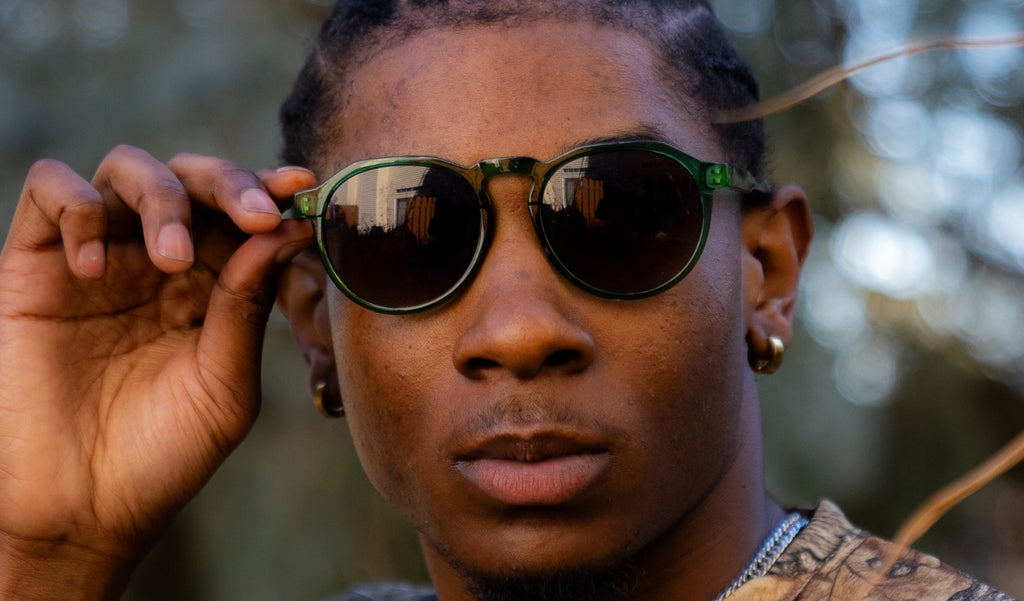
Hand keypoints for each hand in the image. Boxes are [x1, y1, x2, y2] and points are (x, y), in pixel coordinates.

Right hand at [0, 146, 315, 597]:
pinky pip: (49, 191)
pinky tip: (94, 269)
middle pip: (192, 176)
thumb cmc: (164, 454)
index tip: (302, 189)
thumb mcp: (225, 384)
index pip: (242, 215)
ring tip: (171, 259)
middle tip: (254, 216)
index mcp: (212, 285)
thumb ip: (246, 306)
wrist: (82, 510)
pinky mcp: (34, 266)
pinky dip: (79, 208)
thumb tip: (284, 228)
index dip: (271, 191)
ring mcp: (99, 257)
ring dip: (162, 197)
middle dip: (230, 182)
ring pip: (128, 169)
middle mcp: (157, 261)